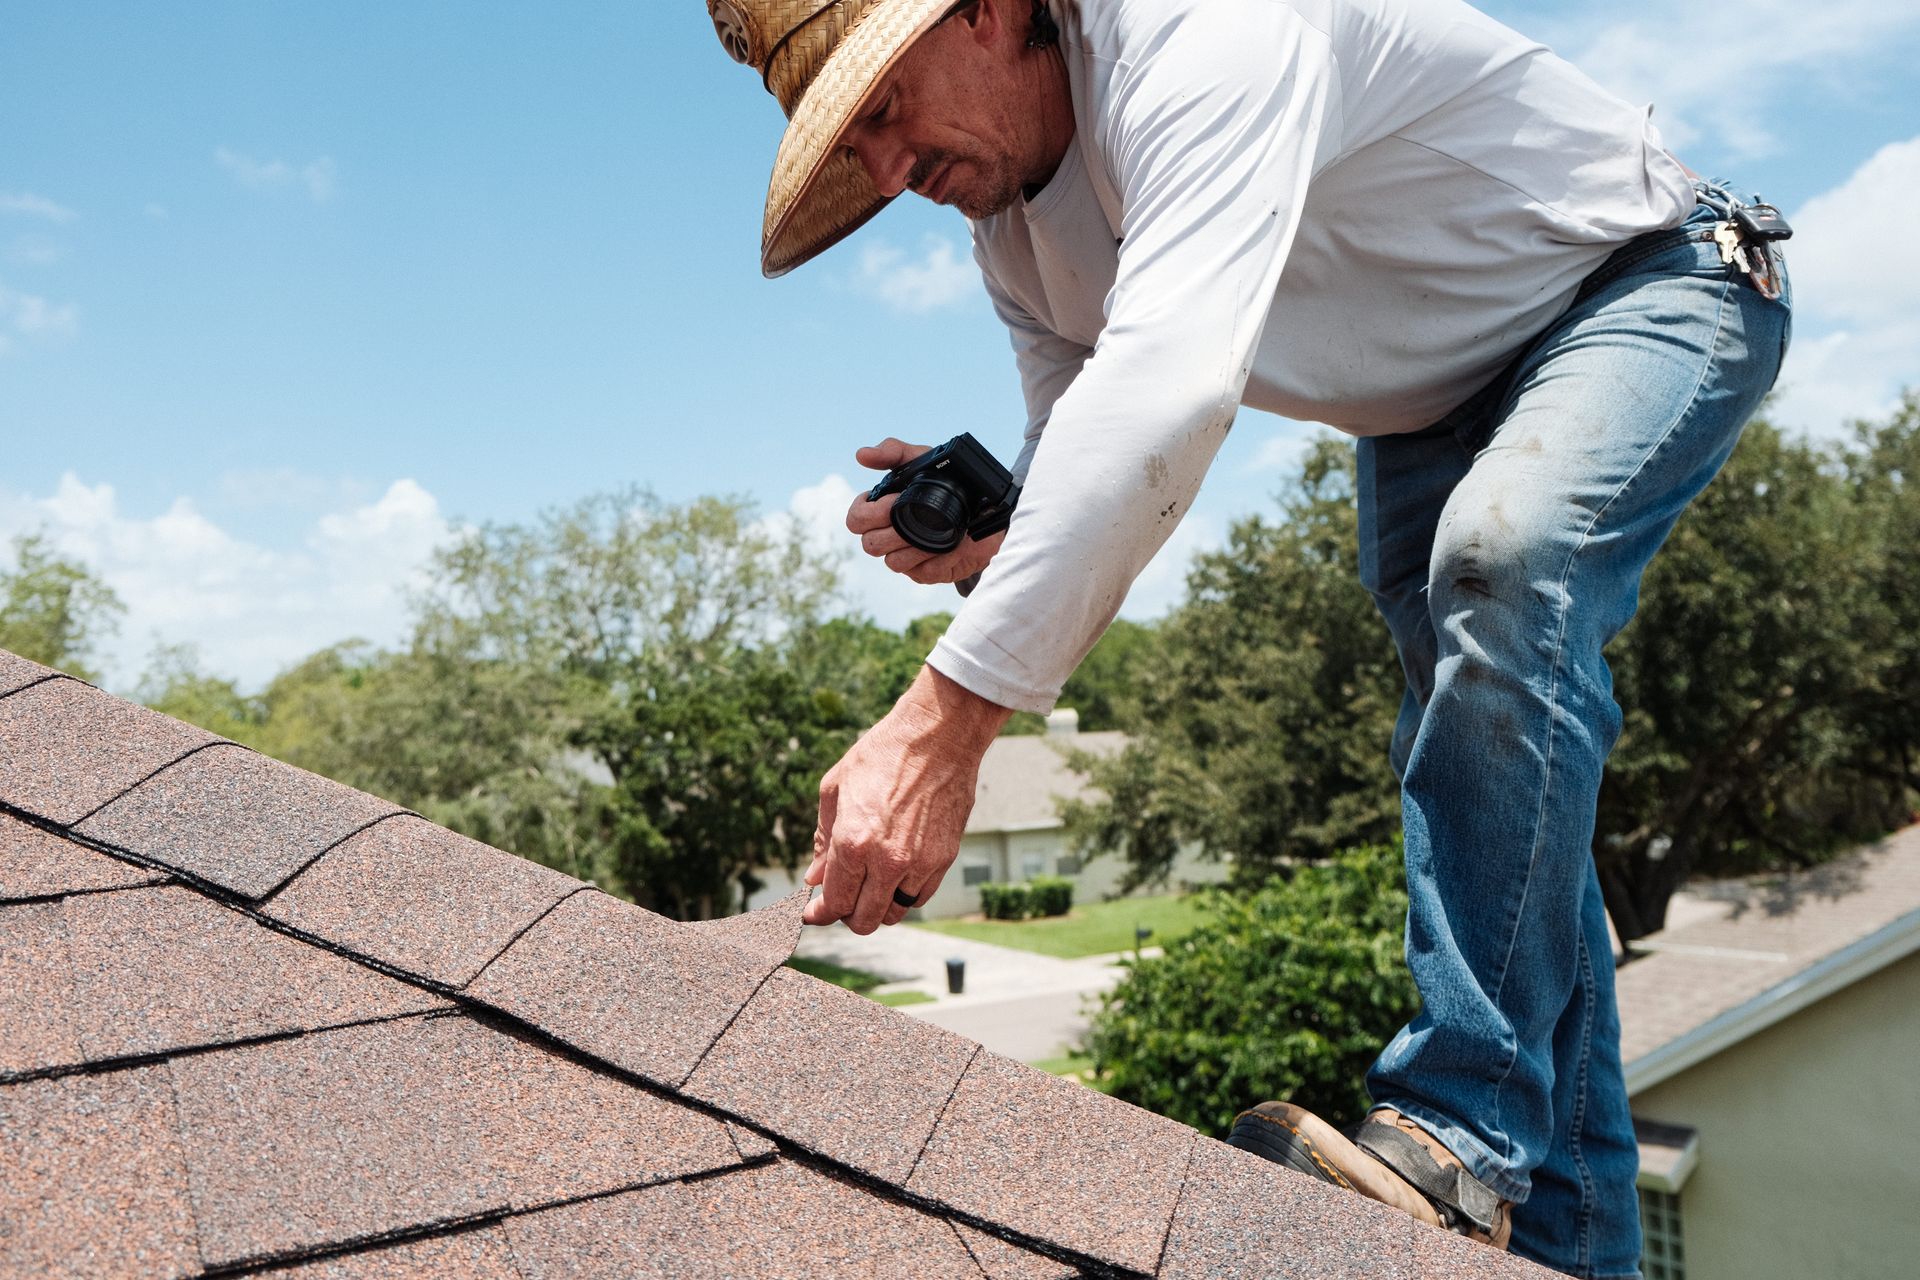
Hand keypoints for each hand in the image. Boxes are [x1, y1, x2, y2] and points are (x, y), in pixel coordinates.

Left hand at [804, 667, 1012, 933]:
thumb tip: (814, 877)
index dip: (819, 913)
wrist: (939, 735)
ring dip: (877, 907)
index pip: (834, 902)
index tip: (812, 912)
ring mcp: (920, 863)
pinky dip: (903, 894)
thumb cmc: (883, 754)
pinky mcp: (944, 859)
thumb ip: (823, 839)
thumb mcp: (836, 788)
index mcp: (853, 842)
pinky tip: (893, 875)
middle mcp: (887, 860)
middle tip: (839, 898)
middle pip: (864, 920)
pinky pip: (920, 896)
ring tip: (868, 886)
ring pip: (894, 913)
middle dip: (845, 914)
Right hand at [847, 437, 1007, 584]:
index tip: (892, 500)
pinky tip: (954, 544)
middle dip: (890, 529)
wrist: (986, 508)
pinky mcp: (927, 573)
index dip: (867, 513)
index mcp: (882, 511)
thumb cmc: (946, 481)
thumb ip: (893, 452)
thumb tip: (861, 455)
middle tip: (912, 513)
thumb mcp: (921, 459)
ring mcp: (908, 557)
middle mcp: (890, 536)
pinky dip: (939, 557)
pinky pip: (923, 572)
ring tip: (936, 529)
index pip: (855, 520)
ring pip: (893, 562)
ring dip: (914, 545)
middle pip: (869, 544)